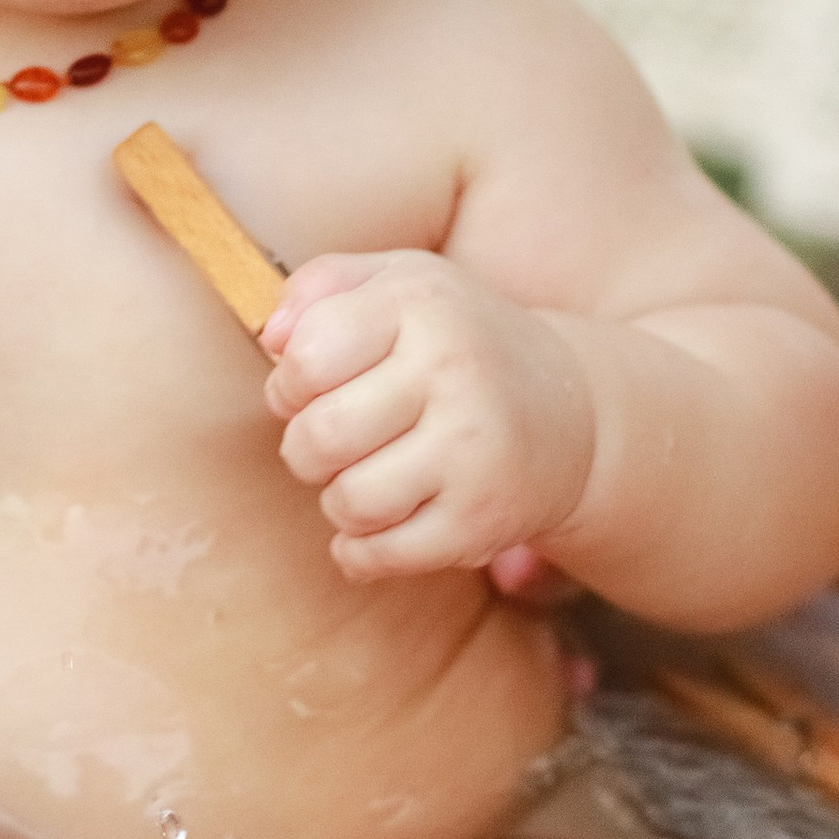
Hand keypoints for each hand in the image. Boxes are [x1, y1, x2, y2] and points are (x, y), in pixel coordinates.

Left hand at [259, 251, 596, 585]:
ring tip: (364, 477)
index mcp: (421, 305)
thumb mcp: (399, 282)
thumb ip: (322, 286)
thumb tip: (270, 335)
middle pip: (318, 437)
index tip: (312, 389)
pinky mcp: (481, 519)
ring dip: (337, 500)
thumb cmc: (455, 342)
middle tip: (334, 441)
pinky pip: (381, 555)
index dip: (289, 383)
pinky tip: (379, 525)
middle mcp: (453, 372)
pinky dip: (361, 550)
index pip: (307, 355)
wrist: (567, 410)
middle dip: (304, 449)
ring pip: (348, 502)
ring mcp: (472, 450)